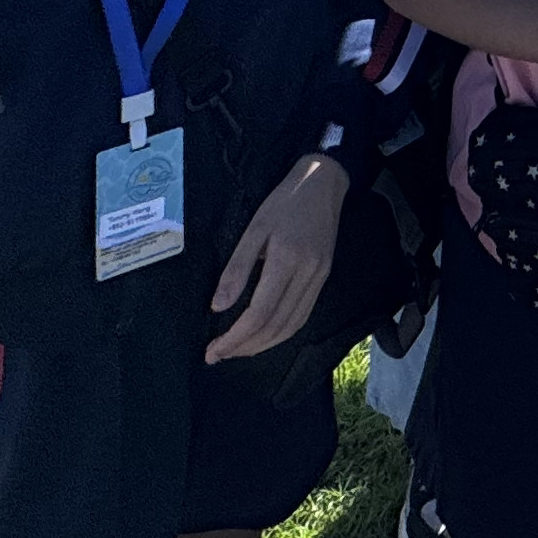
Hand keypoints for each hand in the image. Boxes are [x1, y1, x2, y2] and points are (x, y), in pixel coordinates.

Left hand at [203, 155, 345, 361]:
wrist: (324, 183)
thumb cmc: (284, 201)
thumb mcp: (254, 227)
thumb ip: (237, 268)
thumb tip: (218, 307)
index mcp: (287, 259)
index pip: (260, 312)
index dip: (235, 337)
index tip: (213, 350)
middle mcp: (307, 274)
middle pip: (276, 325)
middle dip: (245, 346)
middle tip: (218, 354)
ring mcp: (319, 278)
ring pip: (292, 326)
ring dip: (263, 345)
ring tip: (238, 350)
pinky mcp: (323, 278)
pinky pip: (302, 316)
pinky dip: (282, 332)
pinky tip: (265, 335)